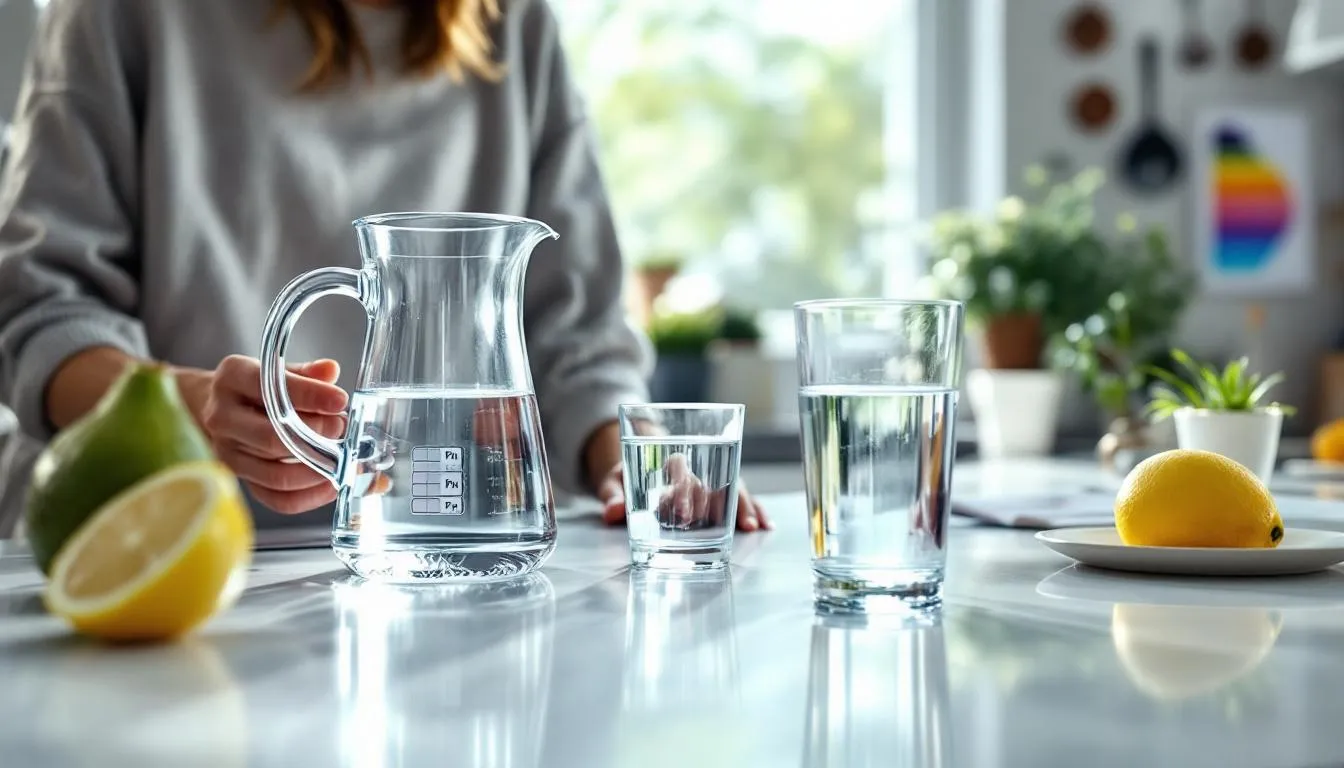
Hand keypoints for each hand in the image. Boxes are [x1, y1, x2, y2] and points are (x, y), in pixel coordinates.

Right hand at [178, 355, 347, 513]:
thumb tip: (330, 371)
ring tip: (341, 457)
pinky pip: (276, 498)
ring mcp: (227, 452)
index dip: (310, 396)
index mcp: (232, 378)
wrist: (222, 404)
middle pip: (272, 438)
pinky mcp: (240, 478)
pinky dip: (309, 497)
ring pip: (276, 475)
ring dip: (317, 470)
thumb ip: (306, 373)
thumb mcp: (277, 369)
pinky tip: (331, 484)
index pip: (269, 388)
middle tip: (342, 428)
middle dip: (317, 437)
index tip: (340, 401)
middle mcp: (222, 417)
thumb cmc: (258, 386)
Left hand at [595, 455, 771, 531]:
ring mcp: (709, 481)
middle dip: (726, 501)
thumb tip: (613, 512)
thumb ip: (612, 496)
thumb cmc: (626, 475)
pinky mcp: (717, 494)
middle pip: (714, 479)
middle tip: (736, 523)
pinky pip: (738, 500)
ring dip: (745, 507)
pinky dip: (753, 510)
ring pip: (732, 488)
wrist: (637, 464)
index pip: (680, 466)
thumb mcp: (613, 482)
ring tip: (754, 526)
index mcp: (669, 461)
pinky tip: (766, 524)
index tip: (682, 513)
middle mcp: (694, 469)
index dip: (683, 487)